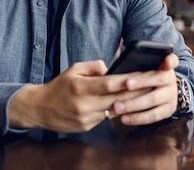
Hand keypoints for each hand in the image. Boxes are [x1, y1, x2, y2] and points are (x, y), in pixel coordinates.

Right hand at [8, 60, 145, 132]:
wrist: (40, 109)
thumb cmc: (59, 86)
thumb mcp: (74, 69)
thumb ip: (93, 66)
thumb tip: (110, 68)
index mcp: (80, 87)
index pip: (109, 84)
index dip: (127, 80)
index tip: (142, 75)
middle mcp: (84, 104)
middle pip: (116, 99)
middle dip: (136, 92)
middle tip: (153, 86)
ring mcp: (86, 118)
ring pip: (114, 110)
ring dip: (131, 104)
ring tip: (146, 96)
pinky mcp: (87, 127)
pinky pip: (106, 118)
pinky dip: (117, 111)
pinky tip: (129, 106)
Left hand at [111, 53, 179, 125]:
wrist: (160, 90)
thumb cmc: (143, 75)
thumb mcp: (143, 65)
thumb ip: (134, 62)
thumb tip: (108, 68)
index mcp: (165, 64)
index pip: (171, 59)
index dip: (169, 60)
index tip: (165, 61)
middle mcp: (171, 79)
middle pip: (158, 78)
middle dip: (142, 81)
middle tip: (126, 84)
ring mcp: (171, 95)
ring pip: (154, 99)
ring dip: (134, 104)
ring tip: (117, 106)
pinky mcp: (168, 110)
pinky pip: (153, 116)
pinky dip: (138, 118)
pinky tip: (124, 118)